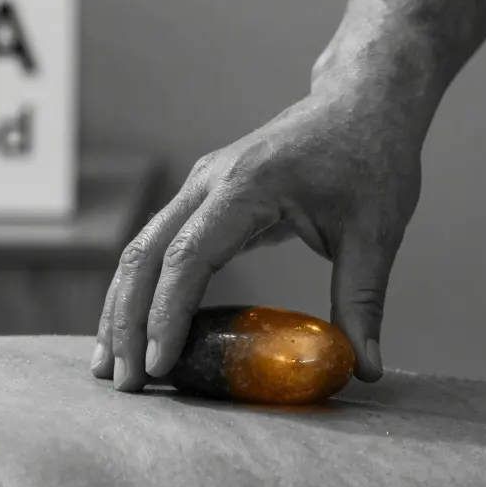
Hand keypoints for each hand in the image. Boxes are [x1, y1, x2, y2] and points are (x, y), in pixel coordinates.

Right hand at [91, 80, 424, 391]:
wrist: (362, 102)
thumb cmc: (371, 159)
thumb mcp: (376, 233)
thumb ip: (362, 302)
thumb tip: (364, 370)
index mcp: (247, 186)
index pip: (188, 257)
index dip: (168, 315)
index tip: (159, 366)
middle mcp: (210, 181)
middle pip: (145, 254)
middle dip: (127, 321)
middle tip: (124, 384)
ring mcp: (201, 186)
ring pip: (141, 249)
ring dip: (122, 308)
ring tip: (110, 368)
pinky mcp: (205, 198)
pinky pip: (160, 247)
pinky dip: (143, 290)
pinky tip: (137, 332)